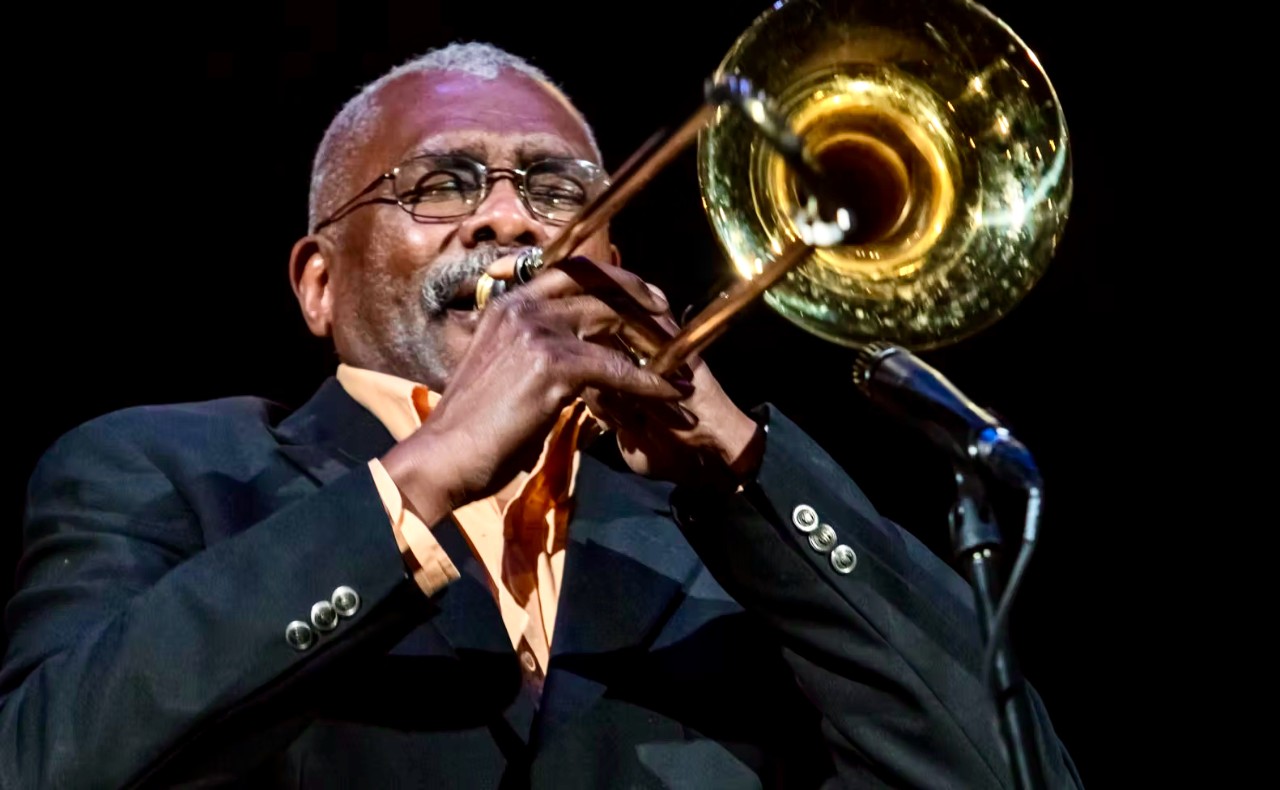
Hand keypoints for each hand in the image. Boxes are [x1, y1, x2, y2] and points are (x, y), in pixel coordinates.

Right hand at [486, 256, 762, 488]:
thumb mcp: (500, 371)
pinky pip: (617, 368)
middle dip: (641, 297)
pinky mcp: (553, 365)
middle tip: (670, 316)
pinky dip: (649, 383)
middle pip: (598, 284)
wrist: (443, 456)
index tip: (643, 292)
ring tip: (679, 360)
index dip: (613, 277)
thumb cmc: (472, 428)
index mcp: (508, 305)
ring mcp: (537, 332)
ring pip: (613, 321)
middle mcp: (522, 307)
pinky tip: (670, 395)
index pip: (569, 270)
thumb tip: (565, 357)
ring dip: (653, 341)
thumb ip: (531, 352)